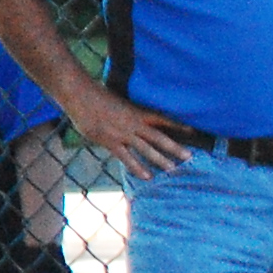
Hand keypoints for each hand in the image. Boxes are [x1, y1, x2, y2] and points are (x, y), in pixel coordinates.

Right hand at [69, 87, 192, 176]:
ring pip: (146, 149)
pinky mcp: (110, 141)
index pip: (162, 119)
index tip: (193, 131)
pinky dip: (137, 167)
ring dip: (160, 160)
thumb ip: (128, 111)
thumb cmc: (97, 95)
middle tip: (190, 157)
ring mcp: (123, 133)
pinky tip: (147, 176)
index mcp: (137, 112)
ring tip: (173, 169)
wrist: (80, 95)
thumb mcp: (118, 100)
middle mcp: (133, 124)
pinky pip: (127, 157)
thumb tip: (134, 115)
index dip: (177, 125)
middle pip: (159, 137)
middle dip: (175, 148)